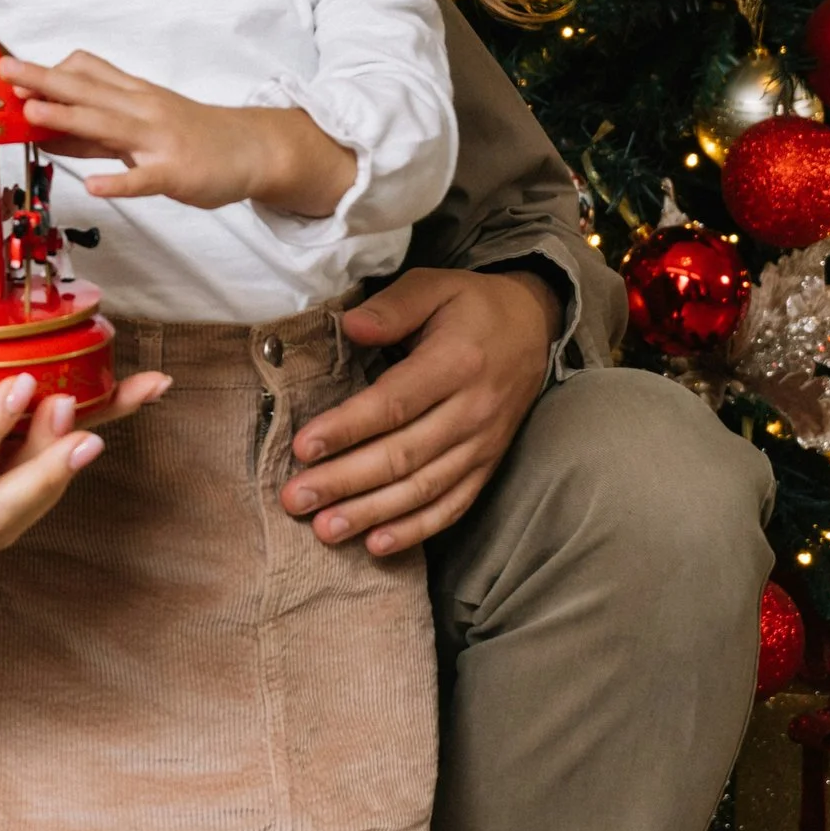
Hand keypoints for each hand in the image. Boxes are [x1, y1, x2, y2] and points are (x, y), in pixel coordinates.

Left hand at [0, 52, 356, 216]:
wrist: (253, 148)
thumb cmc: (192, 134)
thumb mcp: (142, 122)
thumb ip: (94, 129)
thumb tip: (45, 129)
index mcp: (134, 95)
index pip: (87, 74)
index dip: (49, 71)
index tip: (12, 69)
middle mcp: (144, 110)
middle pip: (88, 91)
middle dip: (44, 80)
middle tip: (5, 71)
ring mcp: (160, 140)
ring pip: (109, 125)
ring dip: (69, 118)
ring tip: (32, 113)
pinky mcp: (176, 173)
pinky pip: (144, 177)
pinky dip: (118, 181)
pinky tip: (92, 187)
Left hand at [279, 267, 558, 555]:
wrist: (534, 326)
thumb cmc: (471, 305)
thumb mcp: (434, 285)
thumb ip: (392, 306)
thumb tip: (349, 326)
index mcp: (456, 362)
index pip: (394, 403)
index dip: (347, 428)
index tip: (303, 448)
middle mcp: (473, 410)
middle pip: (403, 455)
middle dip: (345, 482)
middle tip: (295, 500)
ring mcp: (483, 444)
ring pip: (424, 488)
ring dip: (373, 513)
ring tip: (326, 529)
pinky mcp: (488, 465)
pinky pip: (454, 505)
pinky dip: (417, 529)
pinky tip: (378, 545)